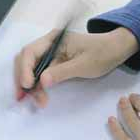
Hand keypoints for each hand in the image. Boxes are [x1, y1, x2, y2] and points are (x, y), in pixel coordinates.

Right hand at [14, 27, 138, 106]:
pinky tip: (39, 97)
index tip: (28, 85)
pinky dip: (37, 87)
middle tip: (23, 97)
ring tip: (37, 101)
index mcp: (53, 39)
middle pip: (25, 61)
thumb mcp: (84, 65)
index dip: (25, 69)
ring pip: (30, 70)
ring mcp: (49, 54)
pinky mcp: (52, 64)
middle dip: (23, 79)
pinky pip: (39, 75)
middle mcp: (47, 45)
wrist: (116, 50)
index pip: (30, 52)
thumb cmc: (102, 53)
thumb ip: (61, 72)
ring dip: (29, 86)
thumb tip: (42, 81)